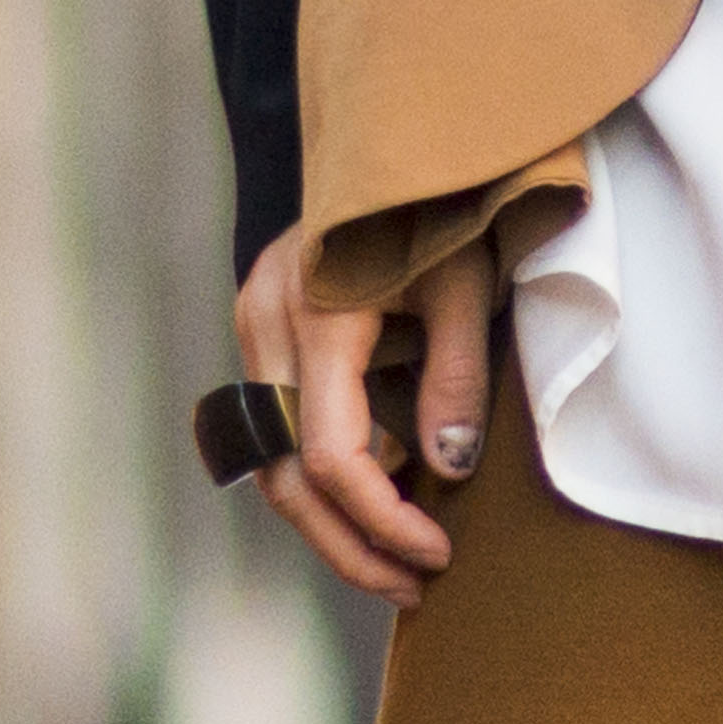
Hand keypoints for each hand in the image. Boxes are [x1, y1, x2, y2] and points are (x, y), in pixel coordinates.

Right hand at [231, 225, 495, 601]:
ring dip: (333, 520)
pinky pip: (281, 427)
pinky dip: (325, 474)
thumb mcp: (468, 285)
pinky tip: (382, 500)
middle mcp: (267, 322)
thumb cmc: (444, 204)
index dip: (384, 520)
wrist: (398, 135)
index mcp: (318, 313)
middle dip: (349, 545)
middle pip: (287, 474)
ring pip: (274, 460)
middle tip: (412, 588)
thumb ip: (457, 379)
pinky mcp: (263, 328)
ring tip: (398, 565)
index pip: (333, 456)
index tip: (440, 552)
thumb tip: (445, 470)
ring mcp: (254, 324)